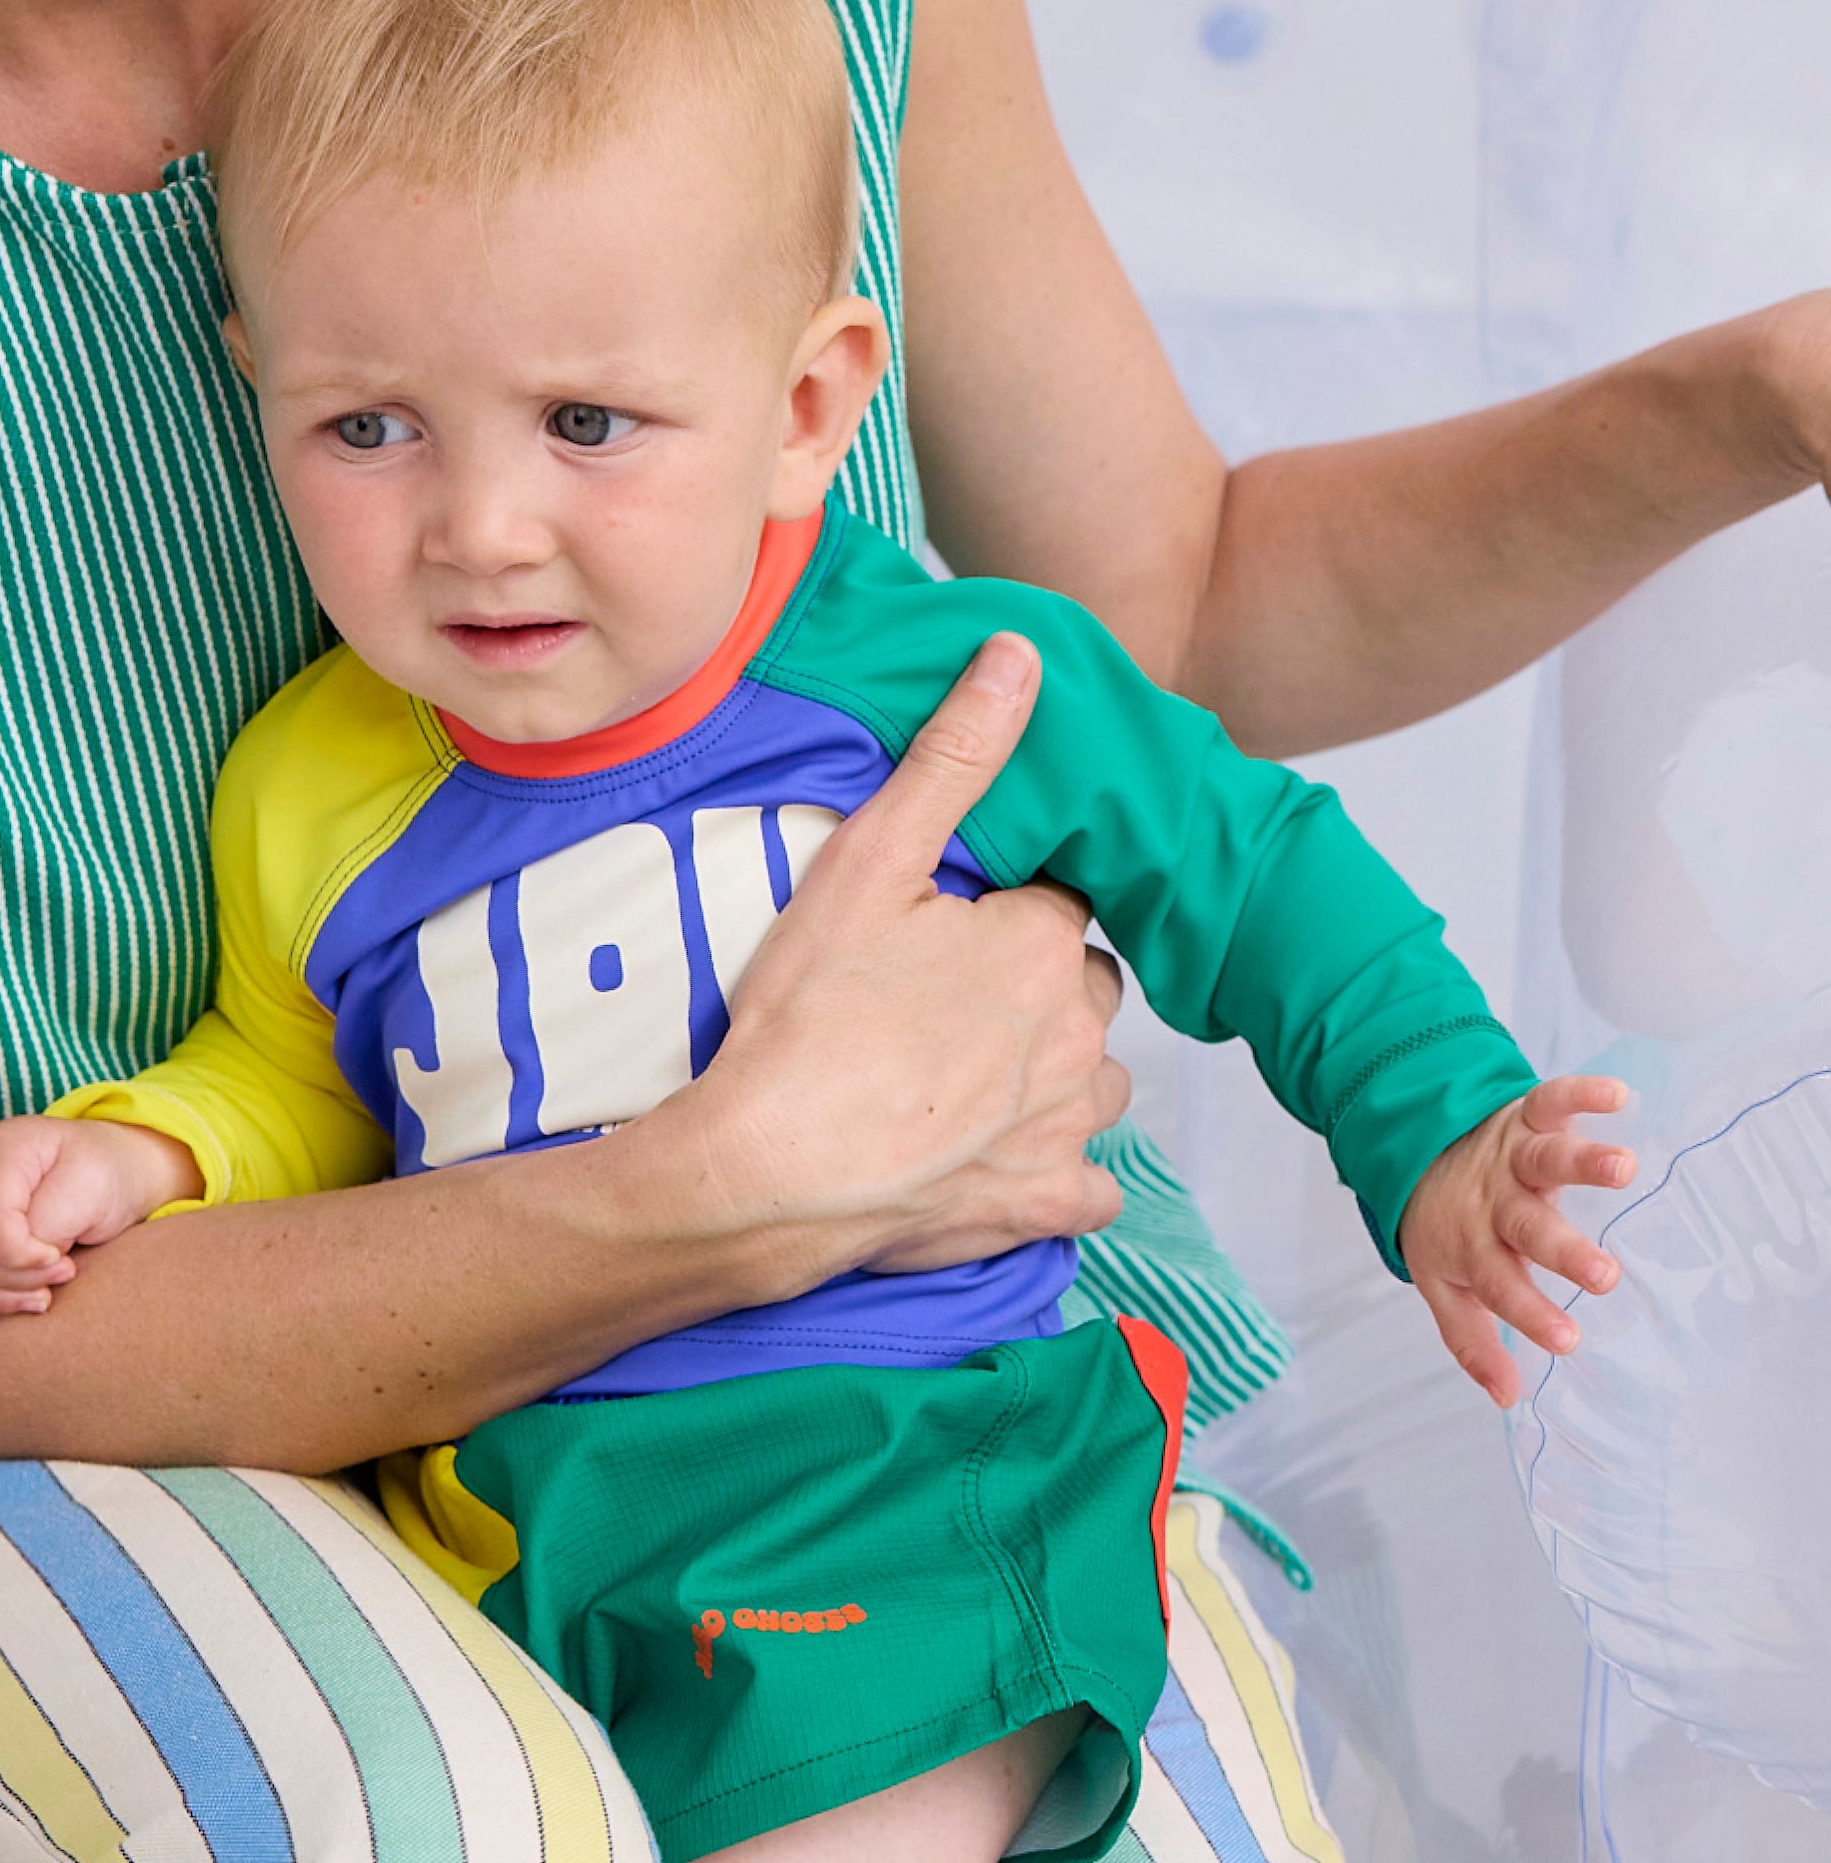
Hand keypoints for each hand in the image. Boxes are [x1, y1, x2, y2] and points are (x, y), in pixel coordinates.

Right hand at [0, 1114, 198, 1313]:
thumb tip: (20, 1259)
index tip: (63, 1262)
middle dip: (15, 1278)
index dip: (20, 1256)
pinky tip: (10, 1297)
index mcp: (3, 1147)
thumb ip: (52, 1221)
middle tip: (64, 1275)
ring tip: (40, 1297)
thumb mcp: (94, 1188)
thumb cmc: (105, 1175)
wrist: (108, 1170)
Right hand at [671, 635, 1130, 1275]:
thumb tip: (1020, 659)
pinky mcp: (1044, 1203)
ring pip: (1093, 1083)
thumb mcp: (866, 866)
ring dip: (1051, 1078)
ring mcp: (1067, 1126)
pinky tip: (1002, 1162)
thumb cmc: (806, 1023)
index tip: (935, 941)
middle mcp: (1079, 1035)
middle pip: (1080, 991)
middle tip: (935, 1012)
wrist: (768, 1172)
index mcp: (1045, 947)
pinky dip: (1058, 1175)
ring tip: (962, 1085)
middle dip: (1030, 993)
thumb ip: (952, 760)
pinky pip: (1090, 1186)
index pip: (1054, 907)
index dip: (995, 918)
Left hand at [1398, 1077, 1634, 1406]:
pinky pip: (1553, 1098)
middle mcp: (1496, 1202)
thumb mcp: (1444, 1287)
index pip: (1501, 1286)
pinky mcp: (1527, 1114)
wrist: (1415, 1147)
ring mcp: (1512, 1157)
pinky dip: (1582, 1093)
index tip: (1567, 1341)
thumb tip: (1507, 1398)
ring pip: (1547, 1159)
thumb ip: (1473, 1341)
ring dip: (1584, 1163)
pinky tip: (1617, 1096)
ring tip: (1623, 1168)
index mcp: (1476, 1247)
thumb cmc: (1446, 1227)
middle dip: (1565, 1251)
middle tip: (1605, 1275)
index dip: (1530, 1314)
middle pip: (1529, 1227)